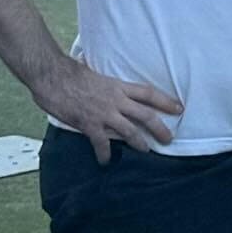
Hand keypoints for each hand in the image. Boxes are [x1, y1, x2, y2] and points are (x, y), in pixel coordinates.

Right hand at [34, 51, 182, 161]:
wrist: (52, 75)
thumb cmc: (70, 71)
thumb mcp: (95, 73)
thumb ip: (104, 83)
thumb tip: (105, 82)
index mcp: (118, 86)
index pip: (148, 93)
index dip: (166, 101)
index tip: (179, 108)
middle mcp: (115, 100)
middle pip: (145, 115)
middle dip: (160, 128)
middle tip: (169, 139)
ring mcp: (104, 113)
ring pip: (130, 131)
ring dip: (139, 143)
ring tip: (146, 150)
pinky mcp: (89, 124)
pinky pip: (102, 143)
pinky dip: (105, 154)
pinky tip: (106, 161)